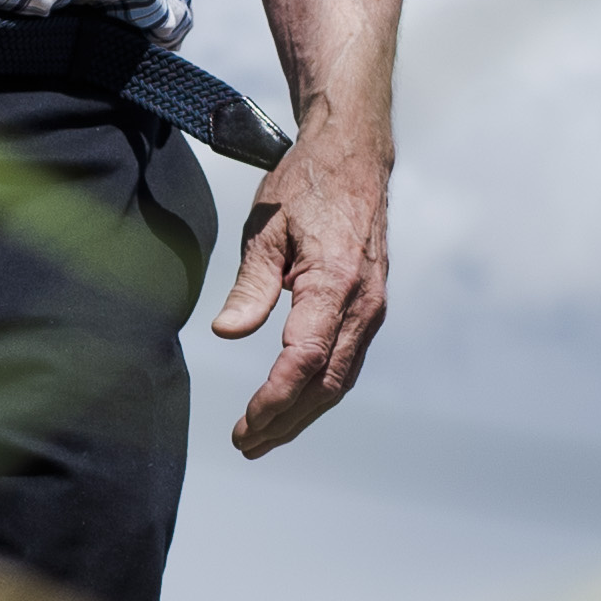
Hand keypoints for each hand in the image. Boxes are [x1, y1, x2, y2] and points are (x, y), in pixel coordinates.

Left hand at [208, 129, 389, 451]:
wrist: (355, 156)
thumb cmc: (306, 185)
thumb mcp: (267, 230)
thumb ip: (250, 287)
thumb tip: (228, 334)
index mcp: (336, 284)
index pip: (305, 360)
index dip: (275, 399)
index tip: (246, 425)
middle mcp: (363, 304)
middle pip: (327, 384)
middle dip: (286, 421)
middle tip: (245, 444)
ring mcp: (372, 309)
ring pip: (340, 379)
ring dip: (302, 413)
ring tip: (262, 437)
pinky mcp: (369, 308)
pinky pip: (346, 361)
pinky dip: (317, 390)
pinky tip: (292, 403)